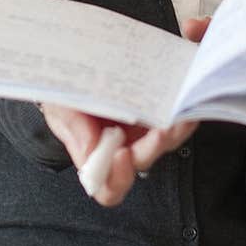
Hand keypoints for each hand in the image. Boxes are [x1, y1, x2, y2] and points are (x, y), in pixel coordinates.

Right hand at [39, 15, 211, 206]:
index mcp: (96, 154)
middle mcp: (123, 147)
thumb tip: (89, 151)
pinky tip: (183, 103)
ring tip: (177, 116)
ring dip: (174, 132)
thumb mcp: (61, 104)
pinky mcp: (160, 110)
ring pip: (166, 142)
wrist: (79, 59)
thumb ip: (73, 127)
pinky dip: (182, 113)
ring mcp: (144, 130)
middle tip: (158, 131)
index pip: (109, 186)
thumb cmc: (67, 88)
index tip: (120, 154)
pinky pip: (177, 119)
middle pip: (143, 160)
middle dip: (152, 147)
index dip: (117, 178)